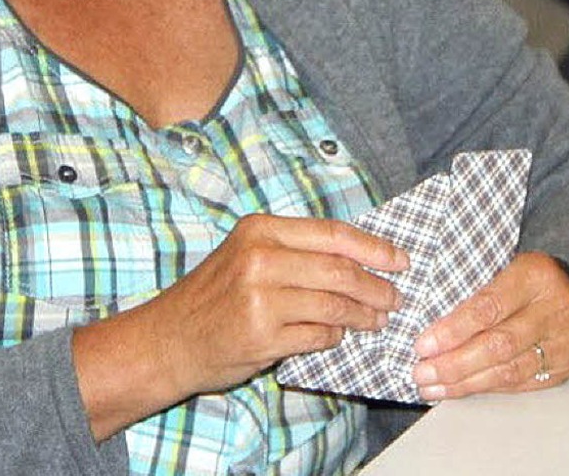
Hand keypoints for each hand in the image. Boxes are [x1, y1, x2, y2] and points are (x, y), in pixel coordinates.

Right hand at [154, 213, 407, 400]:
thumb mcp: (247, 254)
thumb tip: (360, 256)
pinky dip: (336, 337)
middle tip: (395, 297)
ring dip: (364, 315)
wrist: (168, 339)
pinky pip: (318, 335)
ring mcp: (260, 298)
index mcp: (260, 229)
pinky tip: (341, 337)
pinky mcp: (262, 336)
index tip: (400, 259)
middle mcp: (260, 258)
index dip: (373, 248)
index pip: (333, 233)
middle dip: (376, 286)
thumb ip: (296, 250)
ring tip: (379, 320)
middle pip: (340, 269)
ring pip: (334, 304)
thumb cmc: (214, 295)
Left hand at [412, 252, 568, 400]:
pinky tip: (460, 389)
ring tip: (433, 387)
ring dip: (465, 383)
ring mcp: (559, 343)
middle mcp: (550, 313)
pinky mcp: (561, 368)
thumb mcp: (502, 265)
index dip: (453, 330)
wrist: (568, 290)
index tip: (423, 345)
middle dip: (454, 363)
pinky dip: (485, 388)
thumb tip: (428, 322)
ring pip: (507, 371)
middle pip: (498, 345)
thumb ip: (473, 288)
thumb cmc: (524, 277)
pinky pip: (518, 384)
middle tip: (422, 373)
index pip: (487, 308)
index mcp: (531, 278)